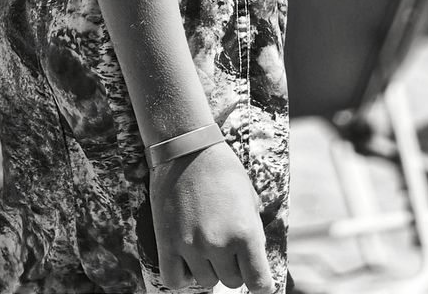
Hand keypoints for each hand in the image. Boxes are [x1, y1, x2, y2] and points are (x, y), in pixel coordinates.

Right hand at [149, 140, 275, 292]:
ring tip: (204, 240)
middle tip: (226, 242)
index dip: (260, 282)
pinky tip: (186, 258)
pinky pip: (175, 281)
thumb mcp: (250, 199)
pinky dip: (183, 276)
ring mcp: (191, 245)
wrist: (187, 148)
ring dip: (208, 267)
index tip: (255, 275)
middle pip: (232, 281)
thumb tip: (253, 262)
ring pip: (206, 281)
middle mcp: (220, 244)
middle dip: (232, 266)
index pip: (261, 285)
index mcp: (246, 233)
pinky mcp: (167, 243)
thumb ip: (253, 234)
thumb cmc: (223, 170)